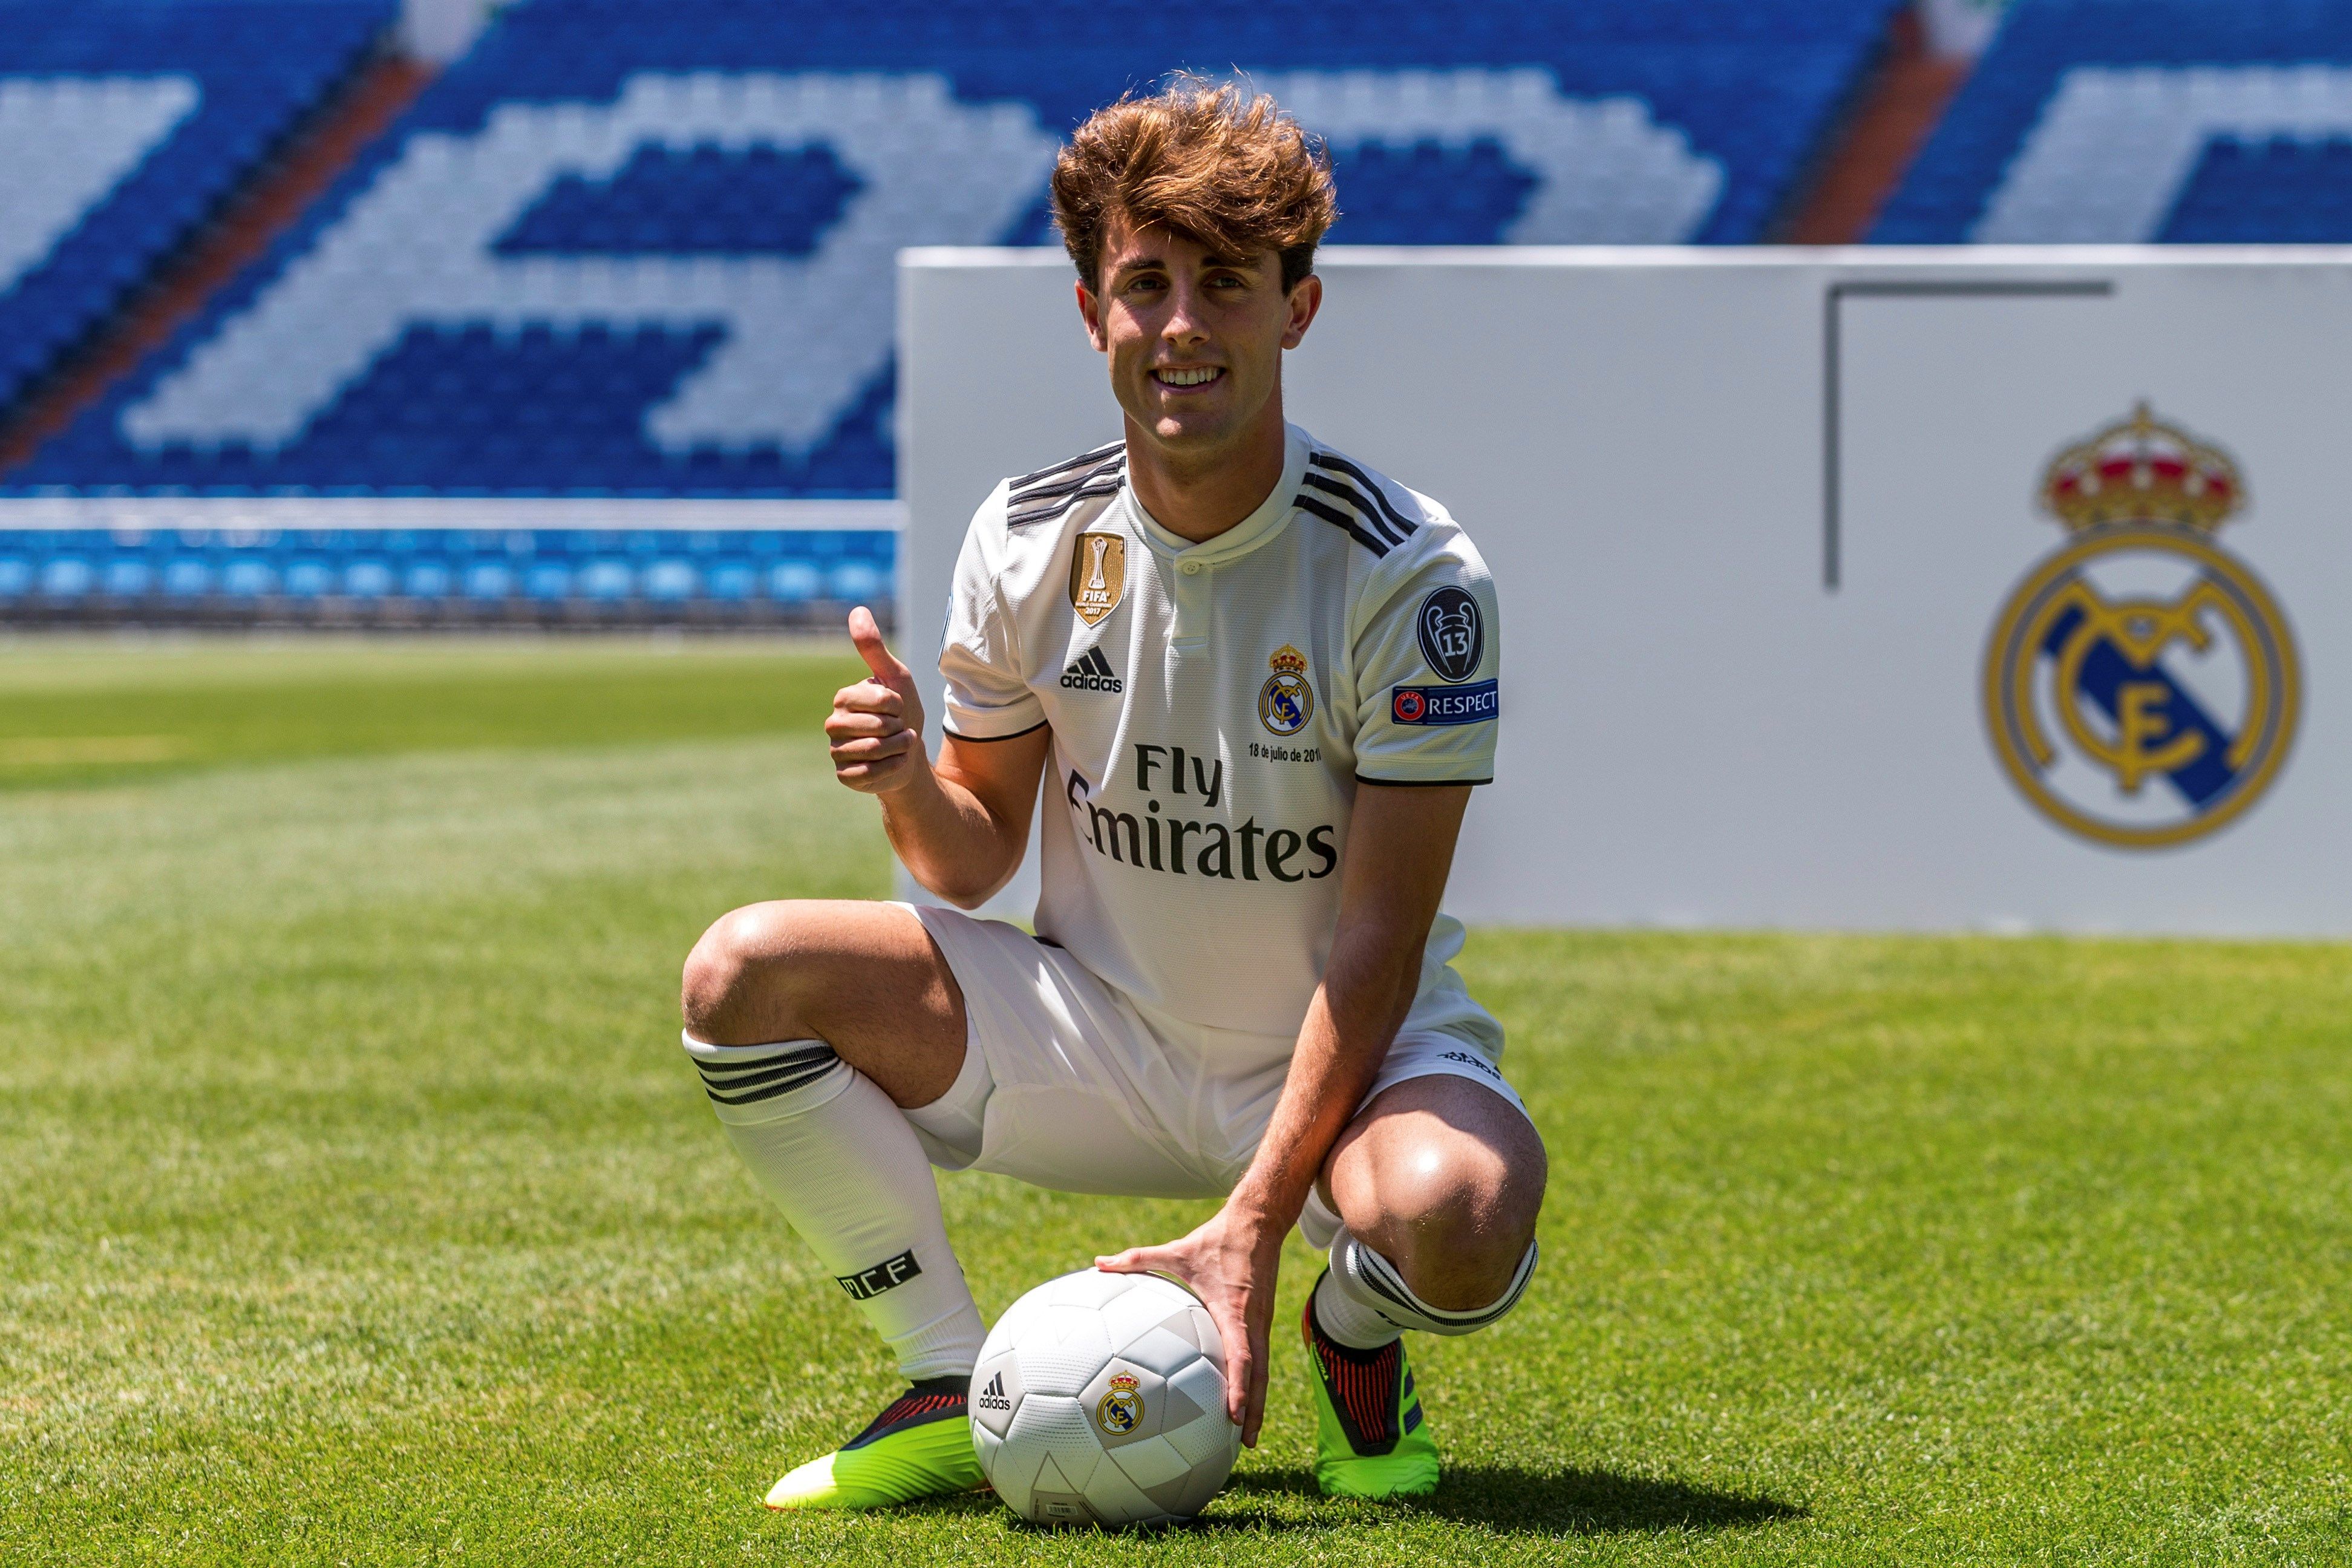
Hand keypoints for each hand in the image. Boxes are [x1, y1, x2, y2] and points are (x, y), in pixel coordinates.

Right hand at [826, 606, 926, 793]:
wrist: (909, 754)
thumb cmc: (902, 713)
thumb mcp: (895, 677)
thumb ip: (874, 648)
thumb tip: (857, 609)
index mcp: (843, 698)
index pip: (878, 700)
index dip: (898, 705)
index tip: (898, 706)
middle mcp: (834, 724)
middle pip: (875, 728)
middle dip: (899, 730)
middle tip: (898, 729)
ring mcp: (837, 752)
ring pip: (873, 752)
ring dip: (899, 749)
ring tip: (900, 745)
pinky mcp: (844, 776)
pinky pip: (869, 774)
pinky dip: (891, 769)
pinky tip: (892, 764)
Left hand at [1096, 1202, 1284, 1445]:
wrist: (1258, 1224)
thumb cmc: (1215, 1240)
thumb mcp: (1176, 1250)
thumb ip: (1137, 1258)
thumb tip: (1098, 1262)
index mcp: (1235, 1311)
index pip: (1242, 1358)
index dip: (1239, 1388)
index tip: (1233, 1415)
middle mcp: (1253, 1323)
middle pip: (1259, 1377)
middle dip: (1254, 1411)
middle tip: (1244, 1445)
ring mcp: (1262, 1324)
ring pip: (1264, 1372)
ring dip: (1258, 1403)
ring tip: (1247, 1436)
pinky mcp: (1262, 1322)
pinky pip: (1261, 1359)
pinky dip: (1256, 1384)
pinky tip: (1244, 1402)